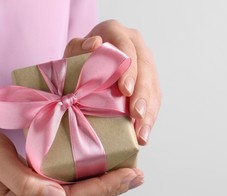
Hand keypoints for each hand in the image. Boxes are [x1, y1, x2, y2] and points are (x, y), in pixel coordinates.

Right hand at [0, 115, 142, 195]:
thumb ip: (23, 181)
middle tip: (137, 175)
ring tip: (127, 173)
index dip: (101, 189)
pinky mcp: (31, 184)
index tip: (128, 175)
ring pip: (73, 193)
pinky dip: (85, 175)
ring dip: (101, 184)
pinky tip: (100, 167)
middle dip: (109, 189)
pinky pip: (64, 183)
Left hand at [64, 19, 161, 144]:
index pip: (126, 47)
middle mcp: (135, 44)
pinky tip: (143, 134)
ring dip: (149, 111)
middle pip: (145, 68)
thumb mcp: (72, 52)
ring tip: (142, 133)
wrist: (84, 65)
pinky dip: (149, 117)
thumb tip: (95, 44)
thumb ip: (78, 47)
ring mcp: (145, 62)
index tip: (125, 90)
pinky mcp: (149, 81)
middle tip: (136, 115)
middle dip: (142, 94)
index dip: (128, 69)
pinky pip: (154, 99)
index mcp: (115, 32)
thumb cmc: (76, 59)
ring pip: (153, 86)